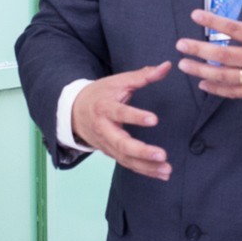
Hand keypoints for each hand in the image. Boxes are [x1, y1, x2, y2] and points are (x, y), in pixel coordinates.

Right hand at [71, 62, 172, 180]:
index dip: (135, 117)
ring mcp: (107, 144)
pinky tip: (162, 174)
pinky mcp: (111, 153)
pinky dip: (145, 171)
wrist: (75, 112)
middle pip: (121, 143)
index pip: (120, 112)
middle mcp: (104, 129)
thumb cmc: (101, 94)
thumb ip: (143, 76)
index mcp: (105, 108)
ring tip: (167, 169)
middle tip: (162, 154)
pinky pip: (128, 164)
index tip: (154, 119)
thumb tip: (167, 66)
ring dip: (147, 166)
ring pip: (126, 158)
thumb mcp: (119, 81)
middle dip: (142, 151)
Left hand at [177, 0, 241, 100]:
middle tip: (181, 45)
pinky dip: (218, 90)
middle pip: (224, 55)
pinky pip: (236, 93)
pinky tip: (203, 84)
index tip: (196, 15)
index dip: (214, 20)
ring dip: (203, 72)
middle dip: (200, 50)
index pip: (235, 28)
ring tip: (185, 66)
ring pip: (227, 77)